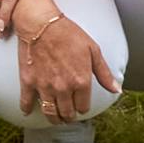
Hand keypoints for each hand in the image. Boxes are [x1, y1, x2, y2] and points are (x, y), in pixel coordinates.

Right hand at [14, 8, 118, 122]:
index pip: (83, 108)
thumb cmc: (69, 34)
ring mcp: (44, 86)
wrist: (41, 23)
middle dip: (69, 116)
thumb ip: (104, 74)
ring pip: (50, 113)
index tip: (80, 104)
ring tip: (55, 117)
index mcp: (81, 81)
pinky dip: (27, 109)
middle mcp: (63, 88)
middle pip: (67, 114)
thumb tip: (117, 90)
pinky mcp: (28, 81)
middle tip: (68, 113)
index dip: (82, 107)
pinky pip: (26, 102)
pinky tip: (28, 111)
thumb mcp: (93, 50)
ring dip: (53, 118)